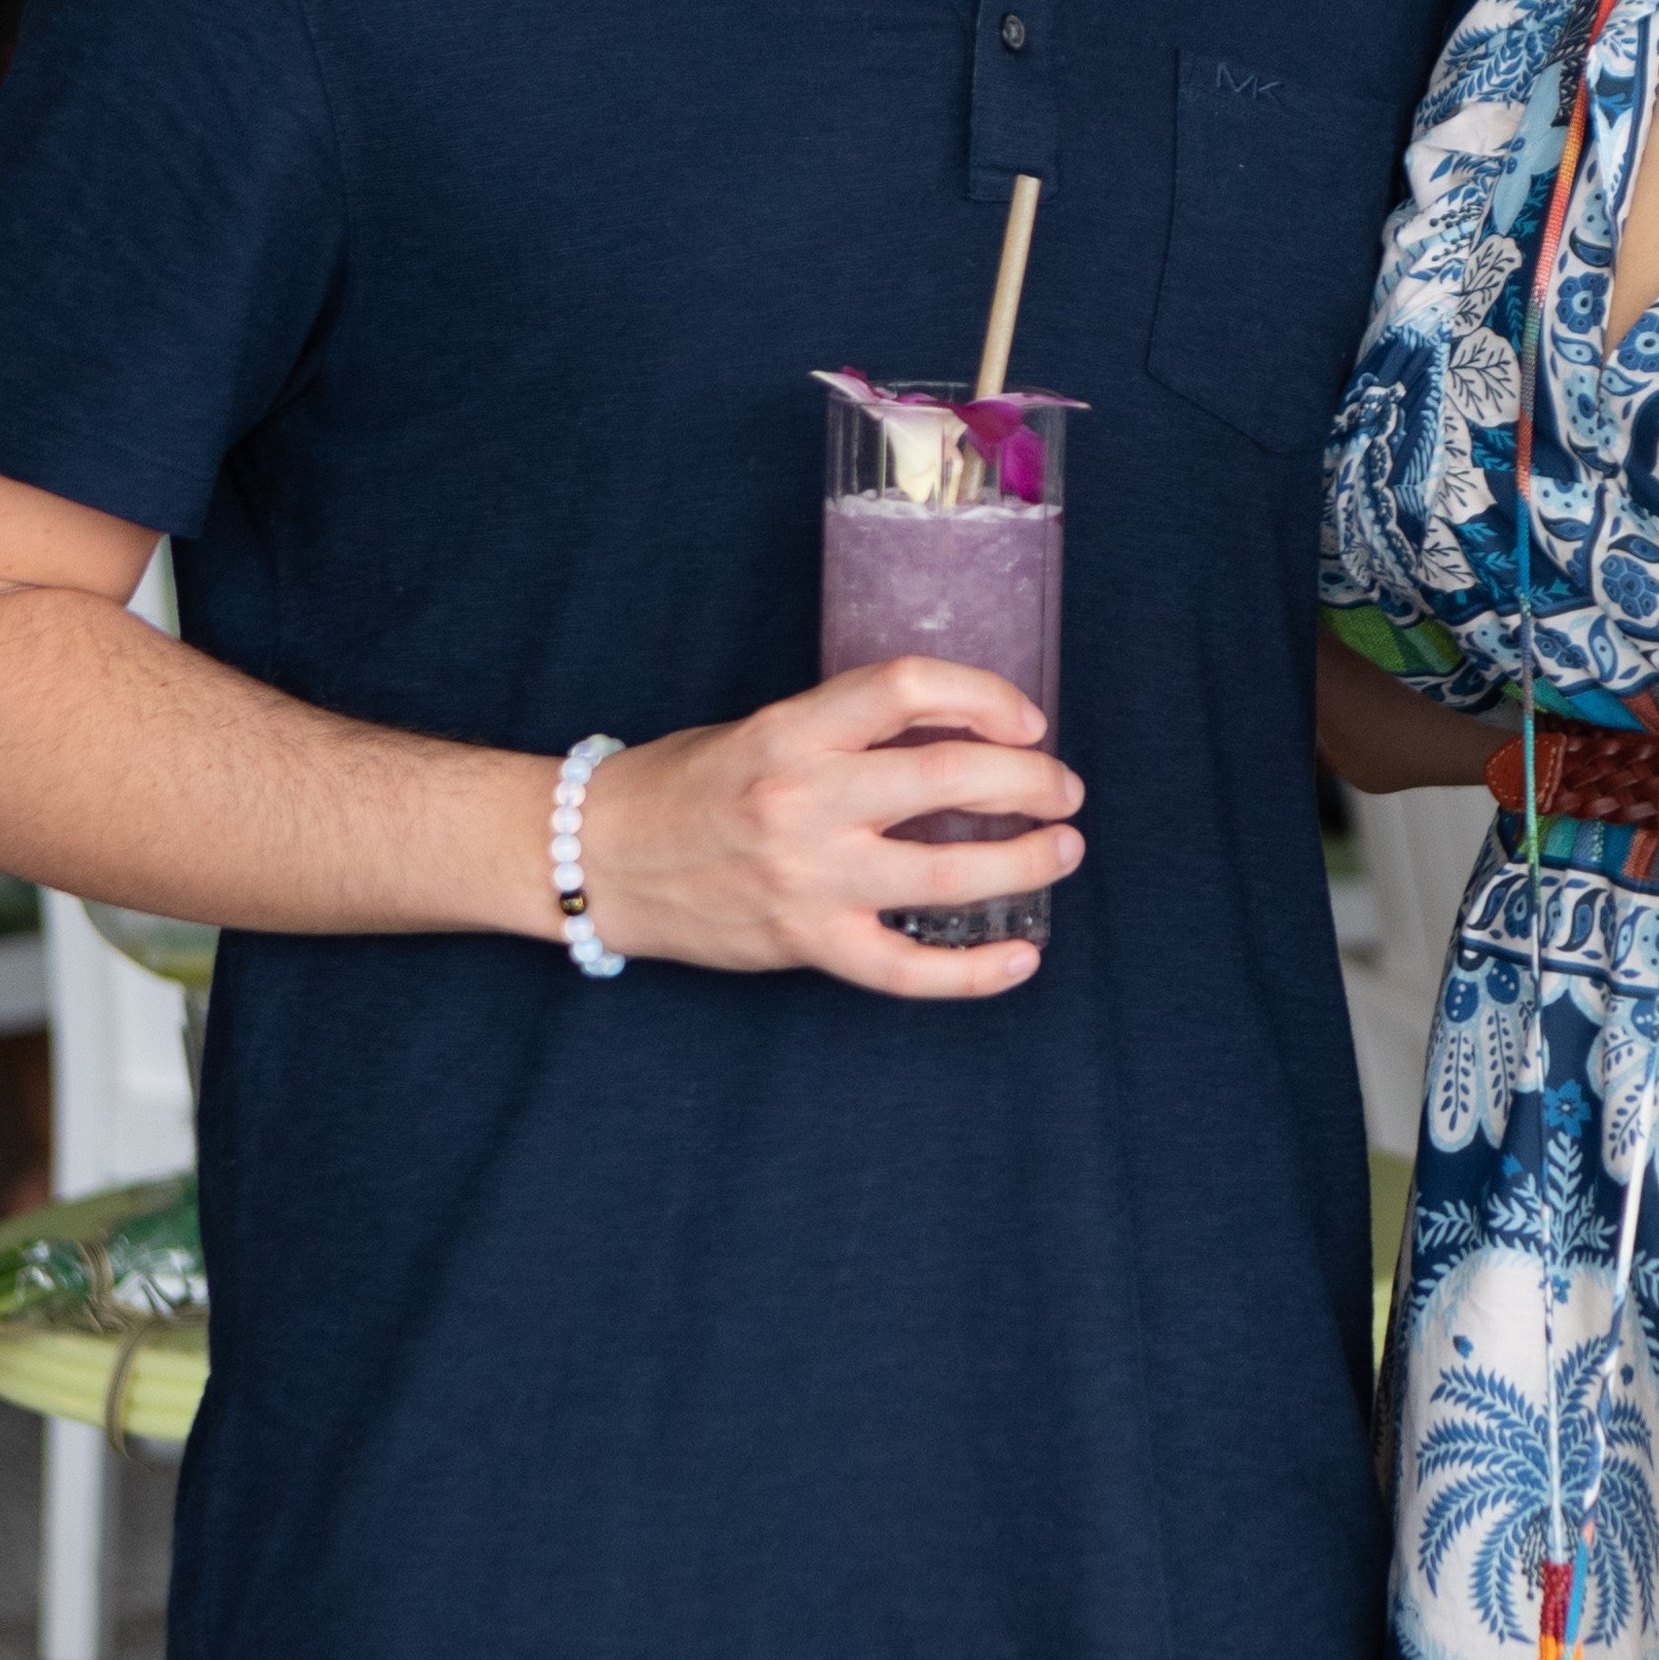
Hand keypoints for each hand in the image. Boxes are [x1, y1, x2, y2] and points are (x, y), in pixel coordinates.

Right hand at [574, 664, 1082, 994]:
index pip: (908, 688)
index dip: (985, 697)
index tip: (1027, 721)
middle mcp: (804, 802)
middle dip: (1030, 781)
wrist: (597, 859)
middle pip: (950, 777)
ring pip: (950, 873)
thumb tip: (956, 740)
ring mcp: (808, 880)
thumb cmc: (684, 787)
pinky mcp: (806, 944)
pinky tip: (1022, 957)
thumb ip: (847, 735)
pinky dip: (976, 971)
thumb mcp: (762, 731)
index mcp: (792, 732)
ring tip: (1062, 850)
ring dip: (1026, 861)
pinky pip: (908, 969)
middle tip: (1062, 790)